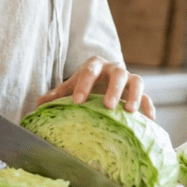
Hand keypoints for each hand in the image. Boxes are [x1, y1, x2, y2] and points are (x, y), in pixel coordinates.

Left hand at [36, 56, 155, 119]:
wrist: (102, 83)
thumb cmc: (84, 86)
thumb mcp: (70, 87)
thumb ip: (55, 95)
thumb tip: (38, 105)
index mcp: (94, 65)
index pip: (89, 71)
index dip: (83, 85)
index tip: (78, 101)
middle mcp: (114, 69)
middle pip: (118, 74)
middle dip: (113, 89)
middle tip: (107, 106)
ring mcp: (129, 79)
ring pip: (137, 82)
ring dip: (134, 95)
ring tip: (128, 111)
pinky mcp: (140, 92)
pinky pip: (148, 98)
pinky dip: (149, 108)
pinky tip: (149, 121)